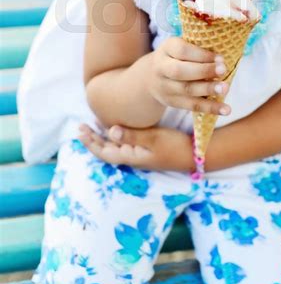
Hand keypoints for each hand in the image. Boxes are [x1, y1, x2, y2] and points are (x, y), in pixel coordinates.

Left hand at [77, 122, 193, 171]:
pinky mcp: (148, 150)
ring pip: (115, 147)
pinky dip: (116, 136)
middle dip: (93, 139)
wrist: (196, 155)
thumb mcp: (153, 138)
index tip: (80, 131)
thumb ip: (132, 135)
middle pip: (107, 151)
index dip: (91, 142)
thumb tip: (110, 132)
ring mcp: (140, 154)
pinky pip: (125, 144)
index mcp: (131, 156)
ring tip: (93, 127)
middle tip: (81, 127)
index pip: (104, 152)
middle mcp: (133, 157)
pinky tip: (116, 129)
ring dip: (103, 138)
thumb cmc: (175, 145)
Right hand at [147, 36, 231, 117]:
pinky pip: (192, 106)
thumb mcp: (180, 46)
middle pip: (180, 71)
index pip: (182, 50)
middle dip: (203, 71)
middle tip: (223, 70)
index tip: (220, 58)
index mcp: (167, 49)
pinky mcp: (173, 102)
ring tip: (225, 88)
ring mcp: (166, 87)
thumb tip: (222, 58)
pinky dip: (210, 108)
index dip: (202, 55)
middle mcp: (162, 68)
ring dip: (208, 90)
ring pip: (187, 90)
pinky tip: (226, 109)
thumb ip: (197, 48)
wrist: (150, 77)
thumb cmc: (176, 57)